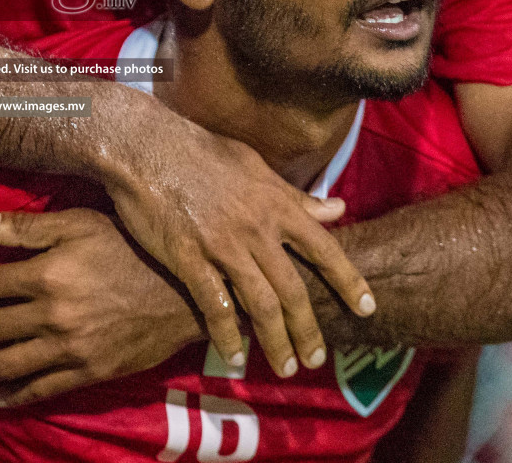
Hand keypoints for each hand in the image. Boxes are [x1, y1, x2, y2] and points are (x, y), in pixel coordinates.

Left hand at [0, 208, 200, 405]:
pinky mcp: (90, 370)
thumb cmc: (133, 247)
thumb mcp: (82, 223)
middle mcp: (51, 314)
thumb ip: (28, 227)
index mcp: (45, 273)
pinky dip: (17, 396)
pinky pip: (44, 388)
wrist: (188, 293)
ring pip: (9, 363)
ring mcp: (70, 348)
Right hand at [100, 116, 374, 377]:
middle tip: (316, 359)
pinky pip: (213, 305)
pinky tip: (234, 356)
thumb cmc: (199, 151)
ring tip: (284, 367)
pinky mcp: (187, 256)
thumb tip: (336, 209)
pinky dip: (227, 335)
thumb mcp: (254, 166)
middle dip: (308, 329)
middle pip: (293, 289)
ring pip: (259, 303)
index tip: (367, 307)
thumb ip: (295, 195)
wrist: (144, 145)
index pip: (324, 248)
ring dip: (276, 341)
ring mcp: (221, 244)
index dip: (348, 280)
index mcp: (275, 203)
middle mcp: (255, 227)